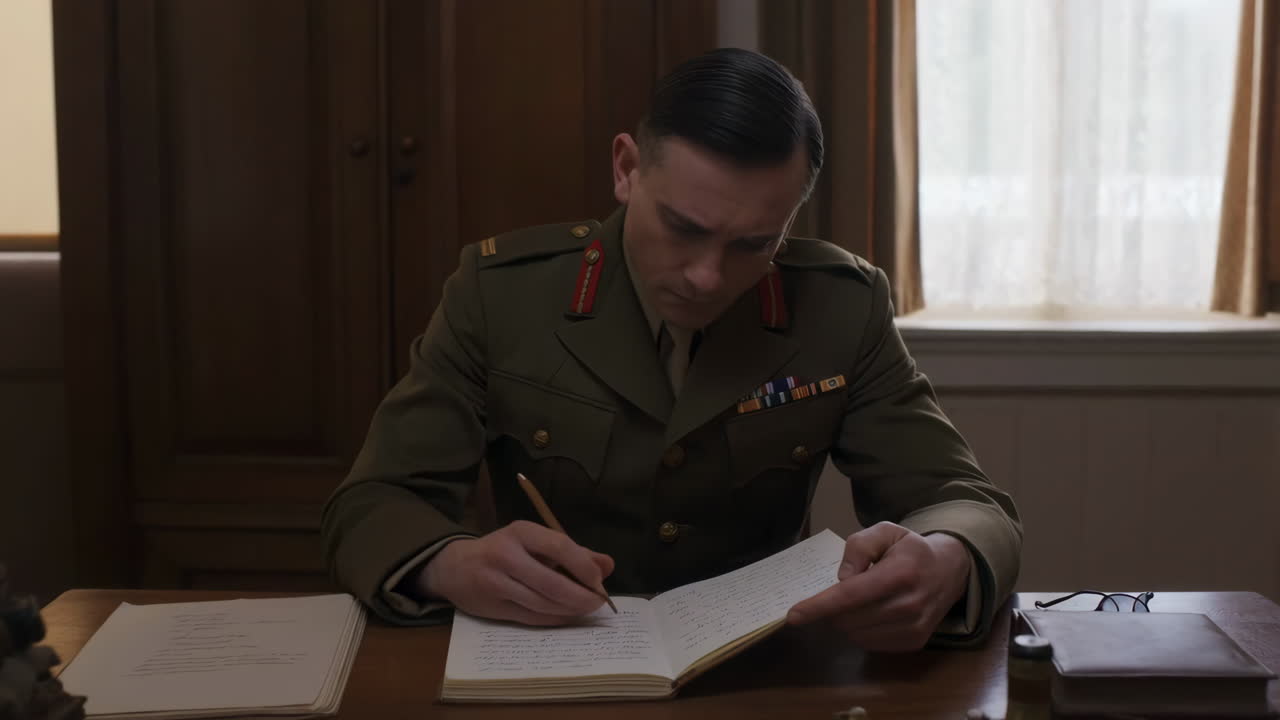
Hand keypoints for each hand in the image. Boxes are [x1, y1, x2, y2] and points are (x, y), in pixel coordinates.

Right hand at [418, 520, 614, 625]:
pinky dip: (553, 619)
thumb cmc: (505, 551)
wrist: (454, 567)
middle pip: (551, 581)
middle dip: (580, 596)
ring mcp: (496, 582)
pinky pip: (530, 617)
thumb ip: (573, 552)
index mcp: (521, 532)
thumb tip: (608, 565)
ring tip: (585, 609)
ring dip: (569, 610)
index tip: (599, 580)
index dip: (583, 566)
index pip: (559, 546)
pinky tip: (566, 616)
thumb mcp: (535, 542)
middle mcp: (506, 555)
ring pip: (542, 603)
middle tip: (597, 603)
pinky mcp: (492, 607)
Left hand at [785, 522, 970, 650]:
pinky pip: (870, 644)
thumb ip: (859, 546)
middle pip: (849, 618)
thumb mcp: (885, 531)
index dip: (819, 606)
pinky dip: (861, 630)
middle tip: (845, 590)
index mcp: (900, 573)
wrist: (949, 571)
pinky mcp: (914, 643)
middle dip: (834, 608)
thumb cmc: (910, 549)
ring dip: (846, 620)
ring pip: (857, 634)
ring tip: (863, 599)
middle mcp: (909, 605)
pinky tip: (873, 612)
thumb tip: (842, 579)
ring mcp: (914, 628)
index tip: (794, 615)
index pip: (851, 595)